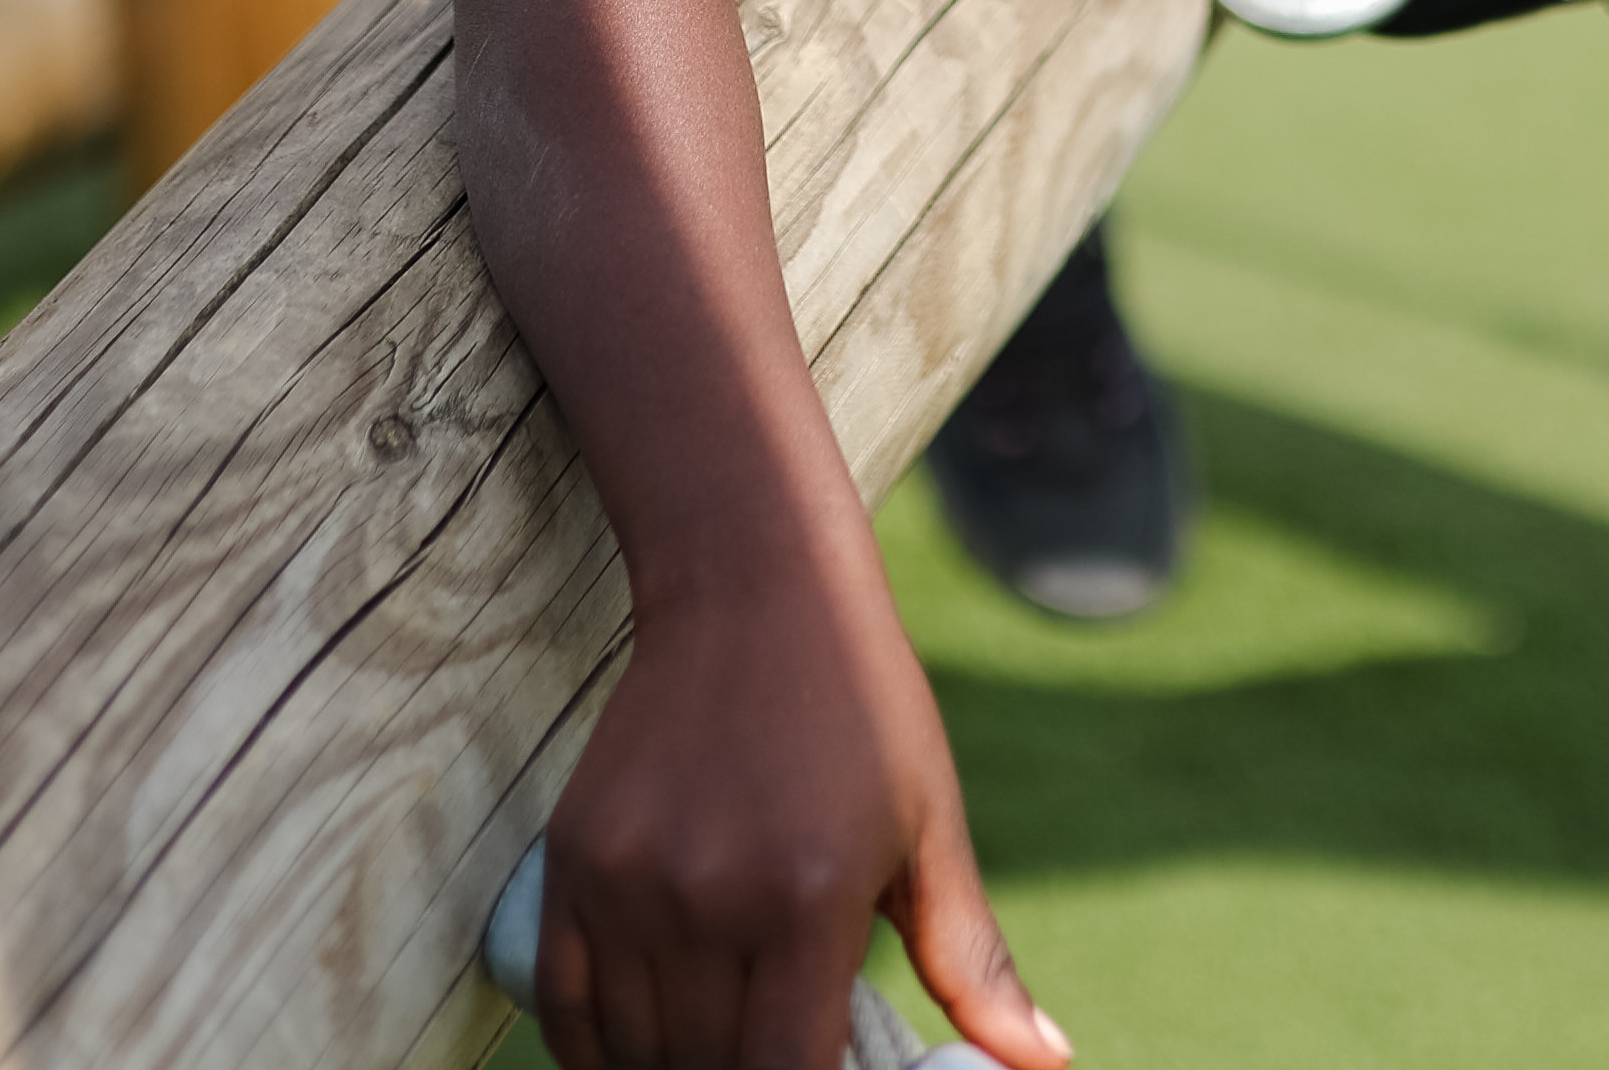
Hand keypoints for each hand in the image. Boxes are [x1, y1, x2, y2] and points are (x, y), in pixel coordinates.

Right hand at [532, 575, 1068, 1069]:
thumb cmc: (862, 708)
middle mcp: (708, 900)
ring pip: (638, 1051)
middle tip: (781, 1047)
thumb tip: (1044, 1060)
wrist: (752, 586)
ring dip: (678, 1067)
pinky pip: (564, 1009)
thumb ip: (973, 960)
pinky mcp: (573, 859)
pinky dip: (596, 1052)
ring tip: (724, 1039)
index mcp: (809, 900)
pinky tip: (641, 1051)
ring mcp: (629, 882)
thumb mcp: (930, 828)